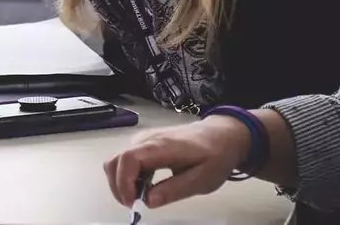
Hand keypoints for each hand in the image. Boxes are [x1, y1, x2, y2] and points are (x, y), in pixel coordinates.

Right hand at [102, 116, 251, 208]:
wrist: (223, 134)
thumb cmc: (216, 155)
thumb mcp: (203, 179)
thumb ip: (175, 189)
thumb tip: (148, 201)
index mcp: (163, 146)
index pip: (129, 159)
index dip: (124, 183)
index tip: (133, 203)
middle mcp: (149, 139)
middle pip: (116, 160)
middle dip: (118, 186)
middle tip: (135, 205)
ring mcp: (146, 140)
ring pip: (118, 160)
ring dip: (123, 183)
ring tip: (142, 197)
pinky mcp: (146, 144)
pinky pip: (127, 160)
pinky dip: (129, 177)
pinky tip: (146, 187)